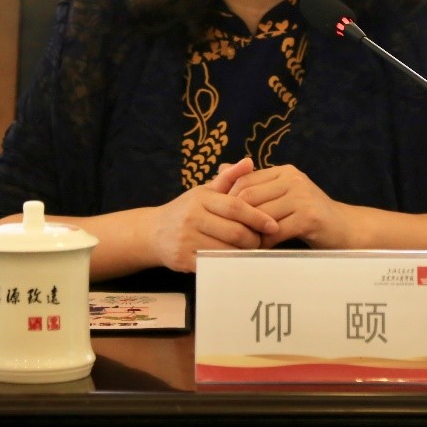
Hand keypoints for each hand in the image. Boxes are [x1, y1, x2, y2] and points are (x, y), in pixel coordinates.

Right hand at [147, 157, 278, 271]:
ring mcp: (186, 239)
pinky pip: (213, 264)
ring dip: (243, 254)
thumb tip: (249, 162)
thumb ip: (228, 178)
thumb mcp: (204, 191)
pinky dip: (228, 265)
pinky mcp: (183, 259)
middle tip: (262, 241)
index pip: (235, 207)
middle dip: (253, 239)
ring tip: (252, 252)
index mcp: (201, 198)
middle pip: (234, 231)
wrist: (153, 232)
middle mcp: (192, 217)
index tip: (273, 225)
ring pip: (226, 250)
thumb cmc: (186, 210)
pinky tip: (235, 262)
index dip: (257, 217)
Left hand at [227, 163, 350, 249]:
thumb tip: (220, 170)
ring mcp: (302, 197)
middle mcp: (293, 179)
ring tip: (242, 245)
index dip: (229, 199)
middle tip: (227, 234)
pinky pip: (277, 231)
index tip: (222, 218)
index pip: (245, 179)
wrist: (345, 228)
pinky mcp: (309, 217)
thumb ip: (257, 184)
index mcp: (284, 172)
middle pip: (249, 195)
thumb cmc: (309, 214)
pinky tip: (261, 251)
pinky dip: (265, 243)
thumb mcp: (283, 194)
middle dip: (237, 217)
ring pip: (261, 214)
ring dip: (249, 233)